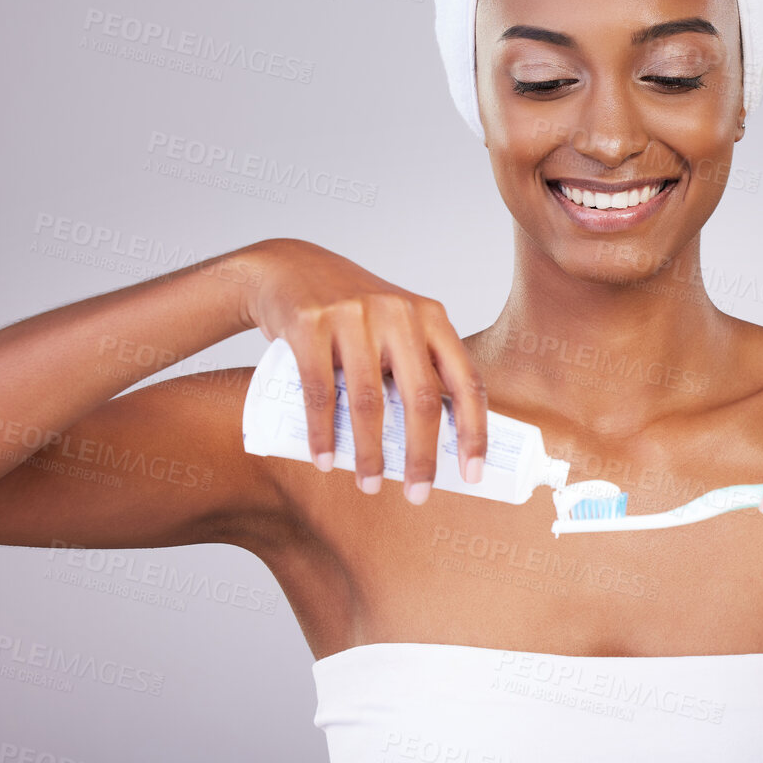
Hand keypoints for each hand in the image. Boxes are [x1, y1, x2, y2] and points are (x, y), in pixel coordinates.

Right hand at [242, 238, 487, 502]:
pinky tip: (325, 460)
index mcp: (431, 317)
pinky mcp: (310, 323)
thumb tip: (441, 442)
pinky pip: (319, 391)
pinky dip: (322, 434)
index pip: (465, 380)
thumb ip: (417, 367)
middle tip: (419, 494)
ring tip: (370, 484)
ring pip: (369, 401)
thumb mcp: (396, 326)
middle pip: (421, 398)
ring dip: (370, 453)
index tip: (473, 473)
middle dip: (422, 455)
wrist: (288, 269)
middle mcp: (398, 312)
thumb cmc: (352, 313)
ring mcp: (354, 315)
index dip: (474, 431)